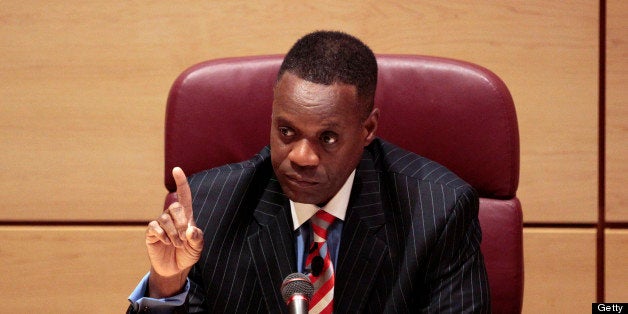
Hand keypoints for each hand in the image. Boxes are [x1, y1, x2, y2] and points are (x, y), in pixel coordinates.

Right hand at [145, 167, 203, 296]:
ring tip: (177, 244)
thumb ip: (197, 238)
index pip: (183, 195)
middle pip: (175, 206)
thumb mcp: (198, 248)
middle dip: (181, 222)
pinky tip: (166, 242)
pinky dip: (162, 234)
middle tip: (184, 238)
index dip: (181, 182)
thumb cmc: (187, 254)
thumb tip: (190, 229)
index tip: (177, 169)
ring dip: (173, 233)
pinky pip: (154, 226)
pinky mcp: (152, 233)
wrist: (175, 269)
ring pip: (165, 219)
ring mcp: (161, 224)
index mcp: (186, 216)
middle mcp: (172, 217)